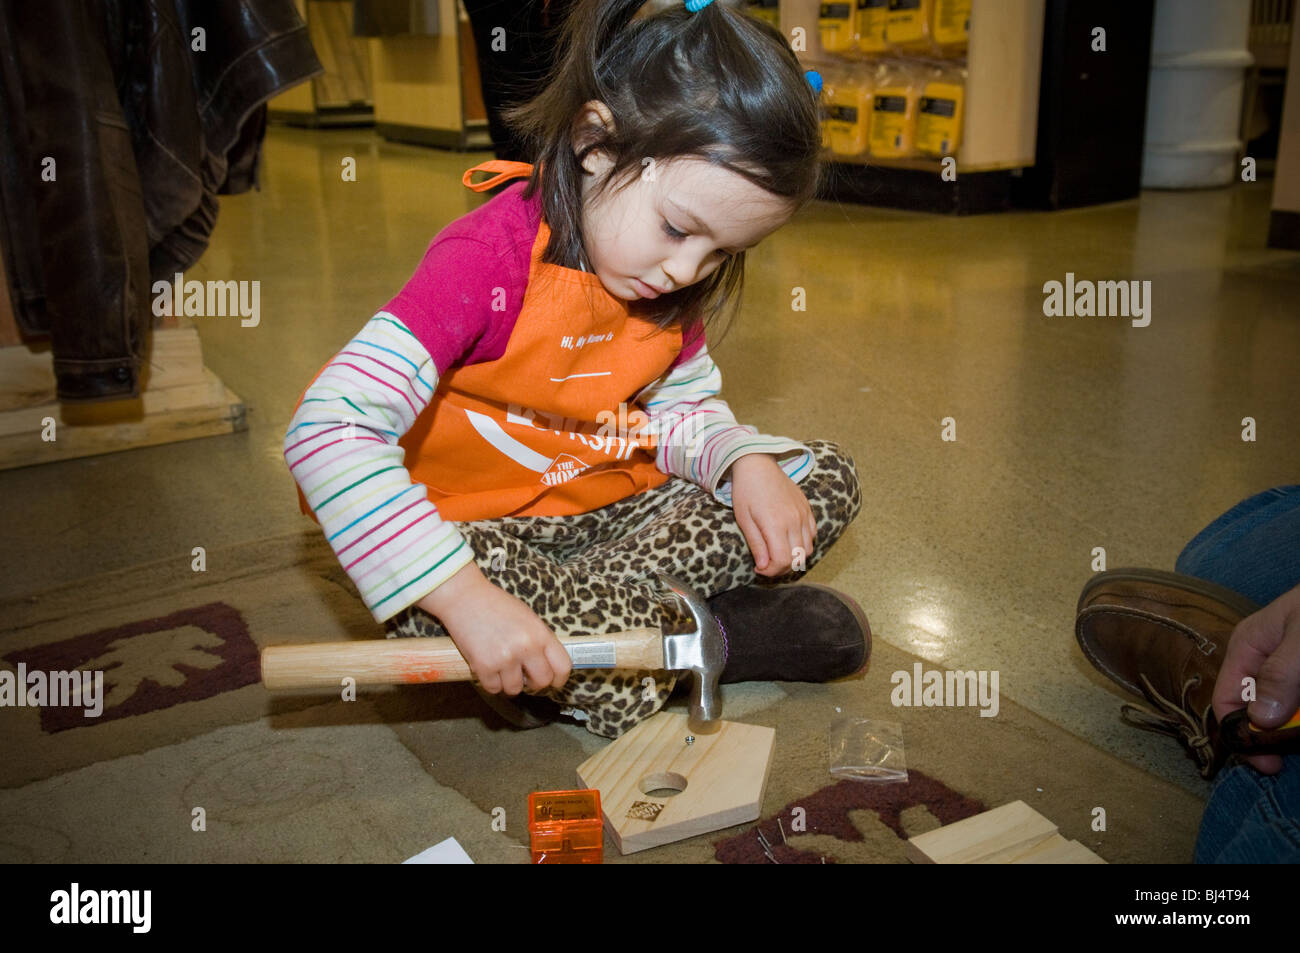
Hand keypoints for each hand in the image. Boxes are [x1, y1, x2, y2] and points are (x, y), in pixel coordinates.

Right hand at [417, 562, 571, 695]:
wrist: (464, 597)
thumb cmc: (495, 605)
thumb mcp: (527, 617)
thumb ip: (539, 640)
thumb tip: (547, 665)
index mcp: (540, 633)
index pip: (562, 666)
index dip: (559, 679)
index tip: (554, 682)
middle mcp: (526, 647)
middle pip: (542, 682)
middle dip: (534, 684)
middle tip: (525, 677)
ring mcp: (505, 658)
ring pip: (515, 689)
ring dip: (509, 683)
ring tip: (502, 669)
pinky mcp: (484, 666)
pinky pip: (494, 688)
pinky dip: (491, 683)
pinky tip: (489, 669)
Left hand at [729, 453, 816, 577]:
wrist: (758, 465)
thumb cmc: (746, 492)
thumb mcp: (744, 520)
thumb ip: (757, 545)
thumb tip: (763, 567)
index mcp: (776, 524)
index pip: (783, 561)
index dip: (771, 571)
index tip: (759, 569)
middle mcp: (794, 521)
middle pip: (797, 559)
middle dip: (781, 568)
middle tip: (766, 565)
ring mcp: (803, 514)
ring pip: (808, 549)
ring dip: (794, 558)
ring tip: (777, 554)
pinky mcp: (807, 509)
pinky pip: (812, 535)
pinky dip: (803, 544)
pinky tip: (788, 541)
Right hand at [1212, 581, 1299, 773]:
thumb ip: (1281, 673)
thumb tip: (1259, 719)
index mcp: (1248, 648)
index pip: (1227, 699)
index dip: (1242, 734)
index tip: (1270, 763)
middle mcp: (1263, 663)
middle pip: (1256, 711)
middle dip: (1277, 734)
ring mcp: (1288, 673)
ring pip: (1284, 713)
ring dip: (1298, 728)